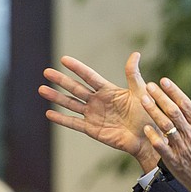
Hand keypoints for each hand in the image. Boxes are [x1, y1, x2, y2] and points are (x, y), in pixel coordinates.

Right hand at [39, 53, 159, 171]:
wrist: (148, 137)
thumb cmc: (148, 114)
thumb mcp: (141, 92)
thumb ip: (133, 74)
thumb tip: (135, 53)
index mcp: (108, 90)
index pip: (89, 76)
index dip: (77, 68)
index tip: (64, 59)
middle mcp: (98, 101)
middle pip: (76, 88)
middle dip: (61, 81)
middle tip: (46, 72)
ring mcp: (94, 115)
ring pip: (71, 104)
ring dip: (57, 97)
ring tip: (42, 89)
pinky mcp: (92, 129)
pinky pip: (74, 123)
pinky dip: (62, 119)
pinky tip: (49, 113)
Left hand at [141, 77, 190, 191]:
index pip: (185, 104)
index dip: (174, 91)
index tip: (163, 80)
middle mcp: (190, 134)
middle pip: (173, 112)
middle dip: (160, 97)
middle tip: (149, 86)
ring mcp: (181, 147)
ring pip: (166, 126)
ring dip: (154, 112)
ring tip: (143, 100)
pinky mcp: (173, 160)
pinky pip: (162, 147)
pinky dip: (154, 137)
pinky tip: (146, 128)